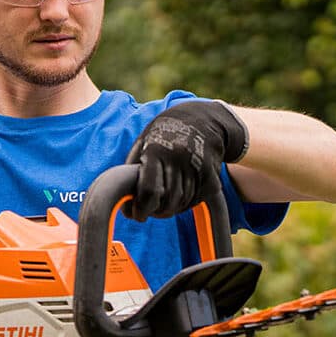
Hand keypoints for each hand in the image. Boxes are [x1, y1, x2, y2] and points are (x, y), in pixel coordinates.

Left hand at [124, 100, 248, 219]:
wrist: (202, 121)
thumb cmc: (164, 135)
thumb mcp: (143, 143)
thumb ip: (132, 170)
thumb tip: (124, 202)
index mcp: (156, 151)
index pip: (150, 191)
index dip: (142, 209)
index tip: (137, 215)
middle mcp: (178, 159)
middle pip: (167, 202)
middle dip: (156, 212)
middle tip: (150, 210)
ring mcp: (197, 168)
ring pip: (181, 204)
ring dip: (171, 208)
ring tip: (164, 200)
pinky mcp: (211, 177)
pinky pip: (196, 200)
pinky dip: (186, 203)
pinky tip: (180, 193)